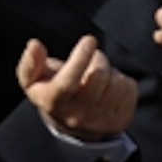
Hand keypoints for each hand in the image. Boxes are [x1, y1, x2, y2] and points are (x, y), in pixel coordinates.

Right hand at [16, 35, 136, 141]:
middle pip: (99, 76)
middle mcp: (77, 116)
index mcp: (53, 103)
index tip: (89, 39)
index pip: (68, 82)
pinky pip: (130, 90)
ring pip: (117, 83)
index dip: (80, 58)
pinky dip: (123, 82)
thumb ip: (30, 62)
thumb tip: (35, 44)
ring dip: (111, 72)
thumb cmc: (50, 91)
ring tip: (98, 76)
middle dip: (98, 58)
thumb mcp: (32, 79)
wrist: (70, 122)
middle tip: (92, 58)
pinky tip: (110, 87)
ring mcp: (99, 121)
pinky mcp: (119, 122)